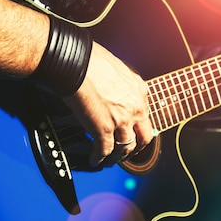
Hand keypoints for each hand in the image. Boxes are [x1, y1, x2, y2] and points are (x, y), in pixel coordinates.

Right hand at [63, 43, 152, 166]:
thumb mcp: (116, 69)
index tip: (133, 130)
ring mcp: (121, 121)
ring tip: (112, 159)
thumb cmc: (90, 60)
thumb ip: (120, 84)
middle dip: (136, 146)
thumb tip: (112, 90)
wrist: (75, 63)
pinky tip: (95, 160)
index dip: (138, 126)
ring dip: (119, 156)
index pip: (144, 115)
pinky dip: (99, 158)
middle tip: (129, 150)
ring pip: (126, 147)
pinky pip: (104, 150)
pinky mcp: (103, 130)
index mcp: (139, 91)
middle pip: (143, 136)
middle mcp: (134, 107)